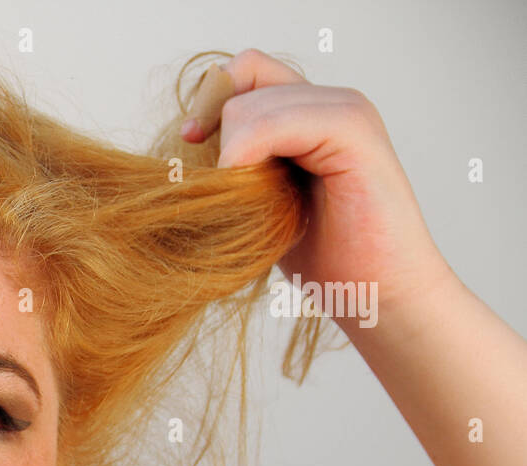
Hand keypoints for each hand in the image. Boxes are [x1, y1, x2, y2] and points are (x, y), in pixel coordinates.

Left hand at [182, 49, 457, 318]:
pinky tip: (250, 188)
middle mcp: (332, 102)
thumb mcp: (266, 202)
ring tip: (252, 203)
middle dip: (220, 136)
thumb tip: (187, 138)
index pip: (246, 71)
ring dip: (232, 154)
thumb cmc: (325, 257)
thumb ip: (243, 162)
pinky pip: (276, 122)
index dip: (211, 100)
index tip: (190, 139)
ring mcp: (346, 111)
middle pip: (243, 85)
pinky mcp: (353, 131)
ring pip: (251, 105)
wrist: (378, 293)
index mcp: (313, 112)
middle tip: (230, 192)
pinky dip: (248, 152)